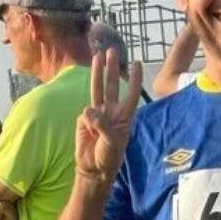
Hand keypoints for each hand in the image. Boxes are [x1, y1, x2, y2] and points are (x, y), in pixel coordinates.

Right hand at [76, 49, 142, 184]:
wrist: (93, 168)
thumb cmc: (109, 156)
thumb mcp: (111, 142)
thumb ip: (102, 125)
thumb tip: (88, 109)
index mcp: (124, 117)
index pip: (131, 93)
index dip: (134, 79)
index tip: (137, 63)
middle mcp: (112, 112)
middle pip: (112, 86)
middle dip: (112, 69)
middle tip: (112, 51)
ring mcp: (97, 114)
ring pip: (97, 89)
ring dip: (97, 73)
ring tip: (97, 56)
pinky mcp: (84, 119)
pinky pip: (85, 113)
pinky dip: (86, 119)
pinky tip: (89, 132)